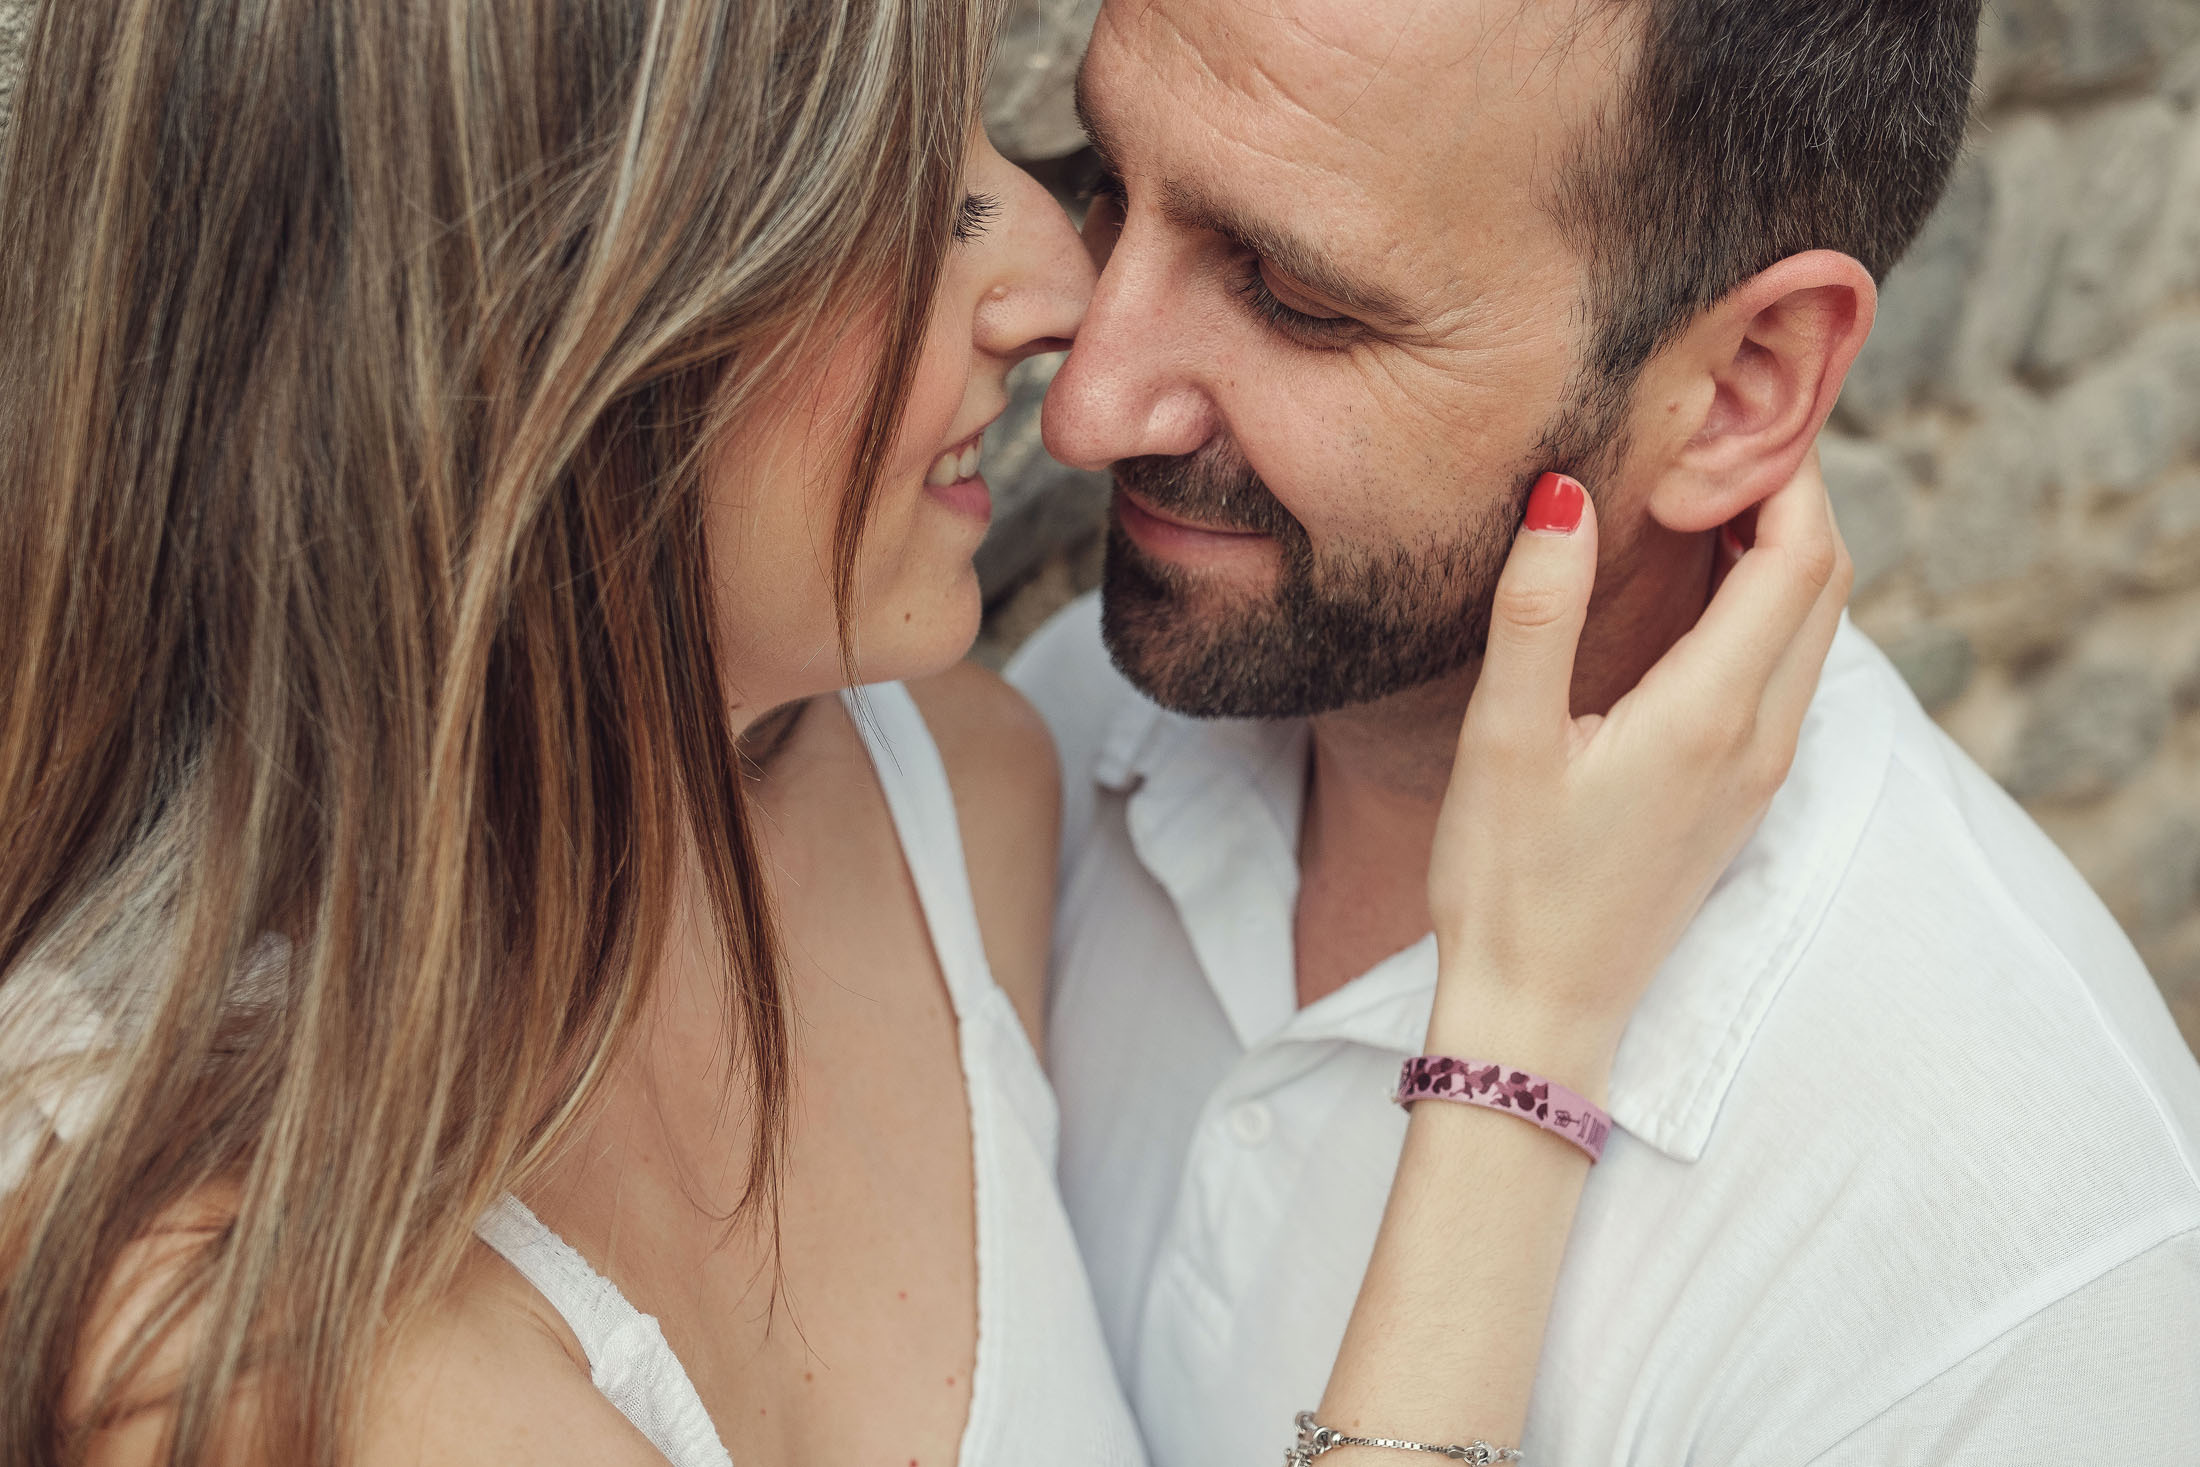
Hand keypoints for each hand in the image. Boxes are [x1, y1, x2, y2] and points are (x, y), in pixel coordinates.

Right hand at [1425, 450, 1850, 1091]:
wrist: (1538, 1013)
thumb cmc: (1508, 884)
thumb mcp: (1504, 740)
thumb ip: (1538, 610)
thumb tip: (1568, 493)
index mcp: (1710, 715)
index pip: (1798, 556)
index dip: (1782, 470)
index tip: (1724, 416)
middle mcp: (1760, 740)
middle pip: (1828, 583)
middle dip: (1794, 495)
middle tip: (1720, 436)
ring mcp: (1759, 773)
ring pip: (1815, 629)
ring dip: (1784, 550)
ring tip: (1706, 497)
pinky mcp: (1740, 797)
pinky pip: (1787, 672)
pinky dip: (1767, 606)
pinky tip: (1699, 592)